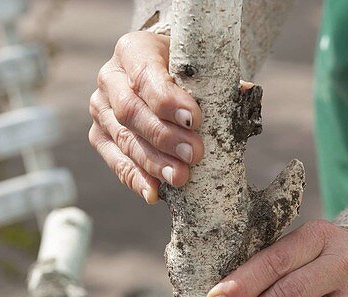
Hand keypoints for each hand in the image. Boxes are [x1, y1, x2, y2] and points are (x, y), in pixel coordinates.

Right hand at [89, 31, 203, 202]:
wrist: (162, 76)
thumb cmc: (186, 72)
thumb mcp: (199, 66)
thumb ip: (218, 81)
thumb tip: (246, 93)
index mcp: (133, 51)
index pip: (145, 76)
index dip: (168, 100)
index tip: (195, 119)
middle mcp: (110, 78)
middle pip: (131, 111)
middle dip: (165, 136)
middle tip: (194, 154)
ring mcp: (101, 110)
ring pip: (124, 139)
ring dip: (154, 162)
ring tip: (181, 178)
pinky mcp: (101, 136)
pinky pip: (116, 161)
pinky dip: (136, 179)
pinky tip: (154, 193)